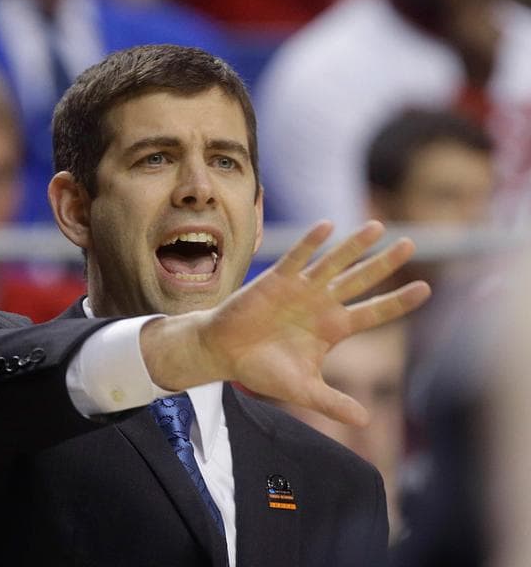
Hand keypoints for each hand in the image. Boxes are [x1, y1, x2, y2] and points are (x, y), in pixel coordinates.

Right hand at [142, 220, 429, 425]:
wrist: (224, 353)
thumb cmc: (262, 370)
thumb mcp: (302, 389)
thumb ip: (333, 402)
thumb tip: (366, 422)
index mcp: (333, 329)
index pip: (373, 312)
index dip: (398, 302)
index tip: (425, 289)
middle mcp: (322, 304)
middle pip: (360, 280)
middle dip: (384, 263)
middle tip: (410, 244)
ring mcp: (301, 289)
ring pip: (333, 263)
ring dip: (354, 246)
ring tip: (377, 227)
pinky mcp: (276, 279)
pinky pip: (298, 258)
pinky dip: (311, 243)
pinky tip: (327, 227)